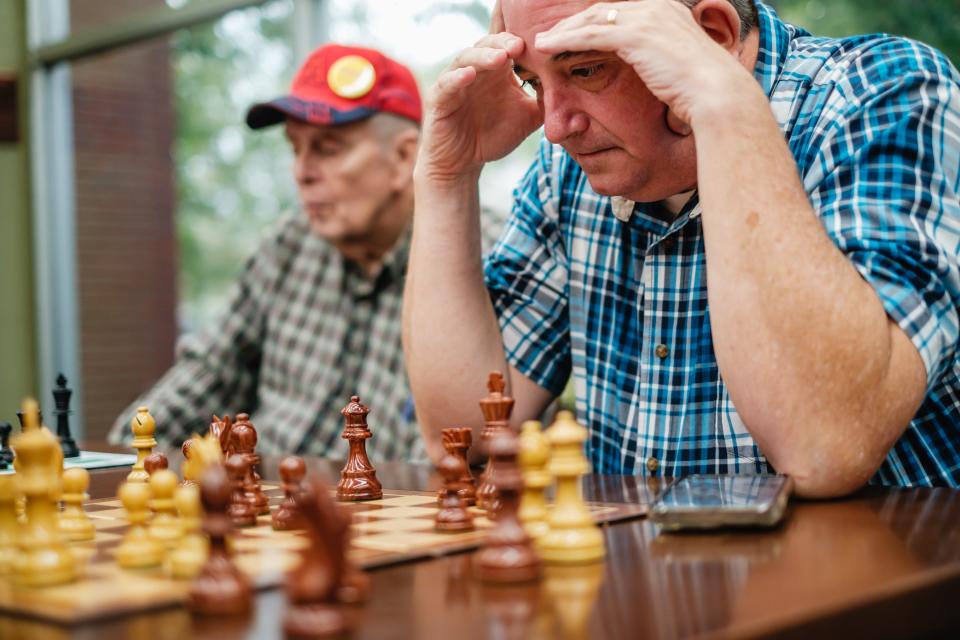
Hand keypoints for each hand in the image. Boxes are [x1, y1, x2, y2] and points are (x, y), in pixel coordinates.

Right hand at [417, 5, 540, 182]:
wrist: (462, 163)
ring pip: (467, 58)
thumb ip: (549, 106)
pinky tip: (469, 75)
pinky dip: (457, 77)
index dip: (523, 43)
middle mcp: (477, 70)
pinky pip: (446, 83)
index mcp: (498, 70)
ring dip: (483, 56)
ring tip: (501, 57)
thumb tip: (582, 104)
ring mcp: (456, 81)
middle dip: (504, 43)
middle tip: (520, 46)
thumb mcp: (527, 119)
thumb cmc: (492, 136)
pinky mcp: (439, 98)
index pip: (509, 45)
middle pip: (488, 44)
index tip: (541, 47)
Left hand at [534, 0, 755, 127]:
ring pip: (591, 20)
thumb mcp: (677, 64)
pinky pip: (590, 34)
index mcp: (665, 9)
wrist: (715, 93)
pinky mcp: (635, 35)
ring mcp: (646, 17)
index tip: (570, 34)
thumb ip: (658, 56)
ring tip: (541, 43)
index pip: (616, 10)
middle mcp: (655, 6)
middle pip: (600, 10)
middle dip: (571, 23)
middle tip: (548, 37)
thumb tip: (651, 67)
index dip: (590, 22)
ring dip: (562, 31)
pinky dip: (565, 40)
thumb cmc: (699, 89)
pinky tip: (546, 48)